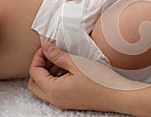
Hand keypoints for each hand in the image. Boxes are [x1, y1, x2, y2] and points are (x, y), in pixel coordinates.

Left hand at [28, 41, 147, 111]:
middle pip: (34, 83)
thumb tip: (45, 47)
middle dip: (39, 66)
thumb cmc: (99, 80)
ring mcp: (62, 102)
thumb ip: (58, 55)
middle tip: (50, 55)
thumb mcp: (77, 63)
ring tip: (60, 60)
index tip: (47, 47)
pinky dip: (55, 79)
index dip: (38, 57)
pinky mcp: (70, 102)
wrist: (117, 95)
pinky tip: (68, 70)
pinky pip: (54, 91)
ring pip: (43, 88)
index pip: (34, 72)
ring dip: (47, 73)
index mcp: (53, 90)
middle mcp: (54, 99)